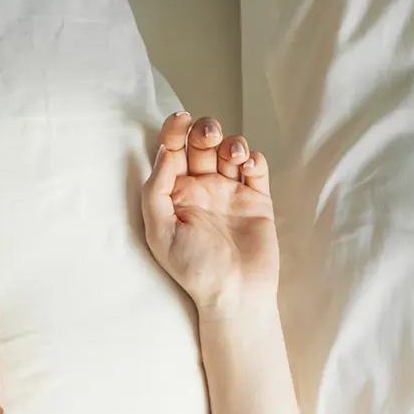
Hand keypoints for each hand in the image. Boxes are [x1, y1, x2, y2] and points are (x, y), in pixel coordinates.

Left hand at [141, 112, 278, 316]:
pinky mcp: (257, 198)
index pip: (172, 151)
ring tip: (233, 156)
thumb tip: (164, 151)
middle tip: (208, 137)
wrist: (236, 293)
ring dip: (232, 142)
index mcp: (175, 196)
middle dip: (205, 130)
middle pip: (202, 143)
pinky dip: (254, 158)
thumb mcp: (161, 232)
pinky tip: (248, 168)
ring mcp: (230, 193)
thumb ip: (156, 191)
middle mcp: (201, 191)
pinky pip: (256, 166)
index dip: (175, 130)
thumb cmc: (194, 269)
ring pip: (230, 149)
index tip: (180, 121)